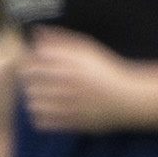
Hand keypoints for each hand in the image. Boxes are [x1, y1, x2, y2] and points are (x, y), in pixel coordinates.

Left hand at [13, 28, 150, 130]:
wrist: (129, 99)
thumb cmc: (107, 72)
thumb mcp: (88, 51)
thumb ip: (61, 41)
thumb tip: (37, 33)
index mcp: (70, 66)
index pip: (31, 63)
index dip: (28, 63)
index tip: (35, 64)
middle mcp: (67, 86)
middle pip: (29, 83)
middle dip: (30, 80)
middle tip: (38, 80)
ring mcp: (68, 106)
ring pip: (32, 103)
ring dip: (34, 98)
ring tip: (43, 95)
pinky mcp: (70, 123)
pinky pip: (41, 121)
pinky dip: (41, 116)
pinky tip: (50, 109)